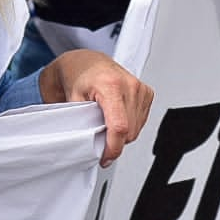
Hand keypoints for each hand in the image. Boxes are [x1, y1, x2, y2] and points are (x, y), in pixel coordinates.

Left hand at [39, 49, 153, 166]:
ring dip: (123, 134)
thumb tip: (88, 146)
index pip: (119, 126)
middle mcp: (129, 85)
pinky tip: (117, 116)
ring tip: (106, 122)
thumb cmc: (79, 76)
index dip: (113, 148)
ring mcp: (140, 88)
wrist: (87, 62)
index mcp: (110, 85)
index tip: (106, 157)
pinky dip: (130, 125)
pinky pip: (142, 121)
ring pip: (137, 128)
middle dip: (114, 141)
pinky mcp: (147, 92)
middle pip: (130, 131)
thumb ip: (81, 123)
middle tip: (99, 136)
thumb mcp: (73, 100)